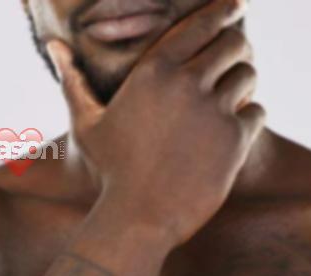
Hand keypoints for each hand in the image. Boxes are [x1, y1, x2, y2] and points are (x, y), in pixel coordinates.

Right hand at [47, 0, 264, 247]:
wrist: (138, 219)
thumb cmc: (110, 173)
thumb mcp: (88, 123)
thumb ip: (74, 79)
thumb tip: (53, 45)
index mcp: (154, 69)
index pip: (201, 22)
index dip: (223, 10)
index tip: (235, 4)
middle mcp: (186, 83)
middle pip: (234, 42)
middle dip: (238, 48)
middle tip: (236, 61)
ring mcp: (213, 111)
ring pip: (248, 75)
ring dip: (246, 83)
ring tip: (236, 98)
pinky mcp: (233, 140)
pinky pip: (257, 112)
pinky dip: (252, 118)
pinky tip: (238, 130)